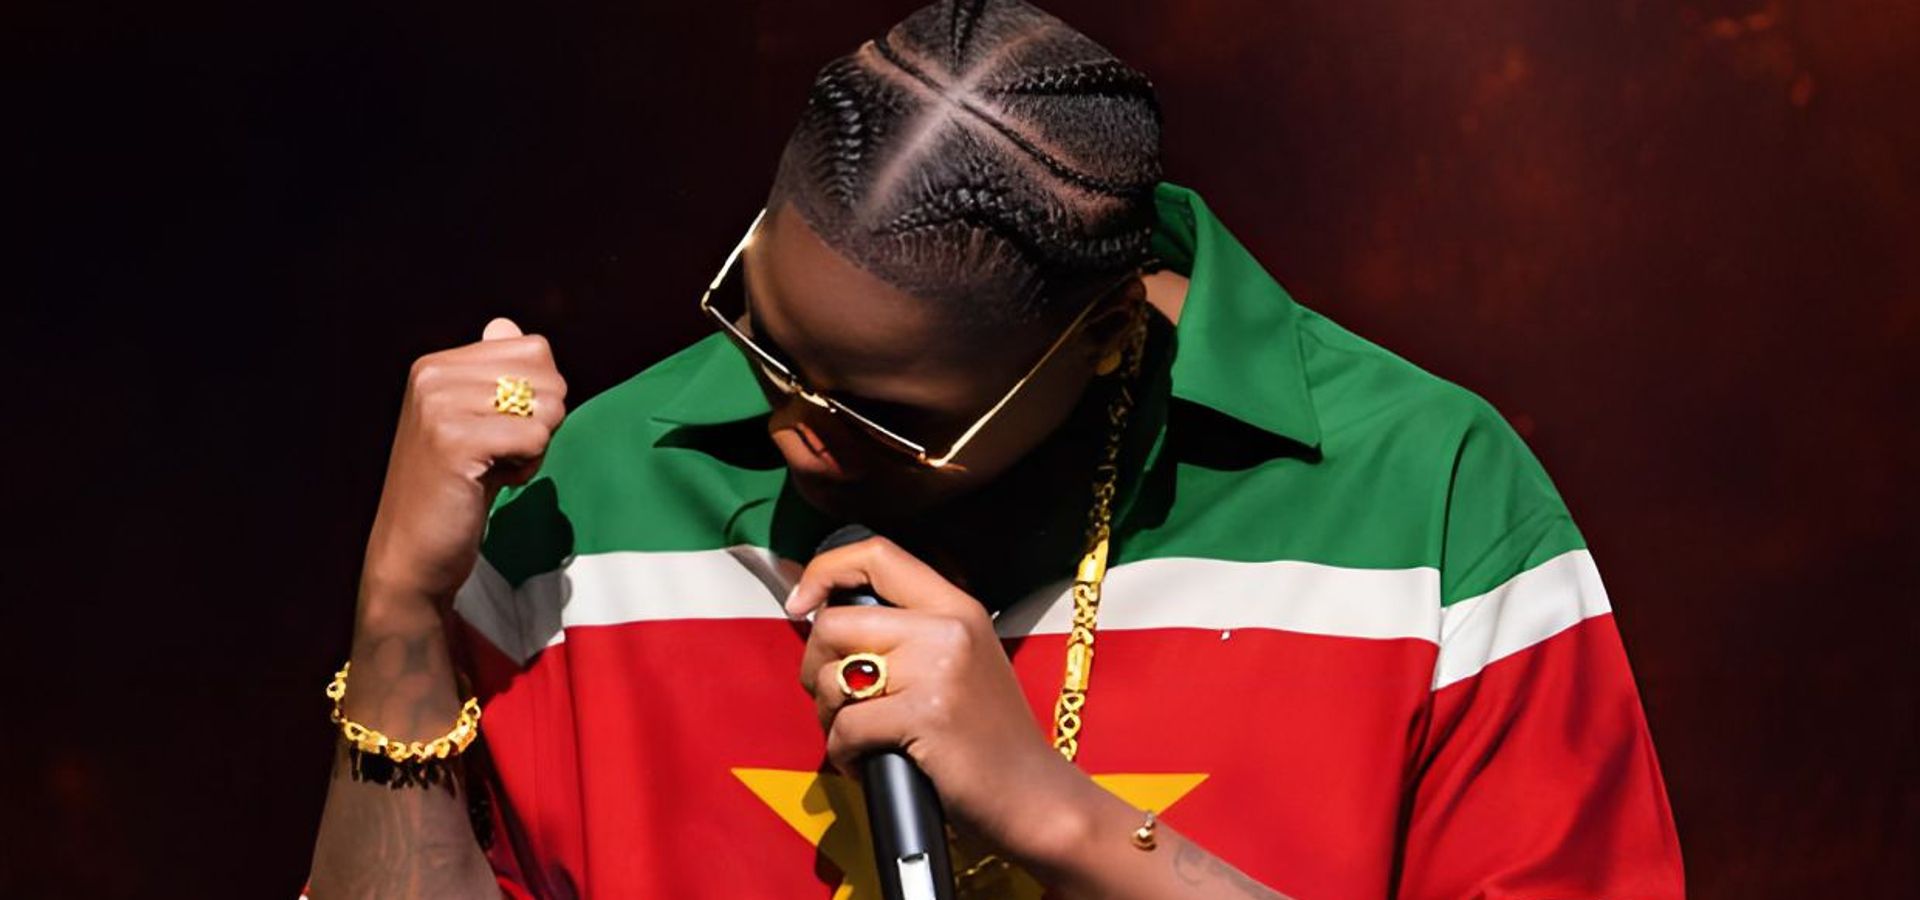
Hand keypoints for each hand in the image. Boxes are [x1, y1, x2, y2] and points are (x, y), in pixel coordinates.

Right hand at [361, 317, 567, 612]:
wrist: (413, 554)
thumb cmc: (454, 490)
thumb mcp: (476, 422)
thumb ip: (495, 373)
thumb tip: (506, 324)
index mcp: (437, 364)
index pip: (536, 348)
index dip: (539, 397)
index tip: (499, 432)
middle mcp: (432, 375)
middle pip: (548, 375)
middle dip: (540, 422)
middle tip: (496, 455)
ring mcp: (439, 405)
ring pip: (547, 407)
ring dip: (534, 448)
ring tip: (490, 469)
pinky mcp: (453, 440)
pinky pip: (536, 437)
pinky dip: (526, 468)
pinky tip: (489, 483)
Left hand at [787, 535, 1091, 863]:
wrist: (1034, 796)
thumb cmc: (989, 739)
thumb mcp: (962, 661)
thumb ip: (909, 633)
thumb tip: (824, 617)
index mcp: (956, 607)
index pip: (876, 555)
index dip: (824, 571)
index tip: (801, 605)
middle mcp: (948, 628)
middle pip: (834, 624)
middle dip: (814, 669)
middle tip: (834, 701)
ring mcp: (938, 670)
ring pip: (832, 678)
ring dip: (829, 717)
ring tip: (858, 738)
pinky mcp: (926, 716)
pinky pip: (846, 727)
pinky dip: (845, 755)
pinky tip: (870, 763)